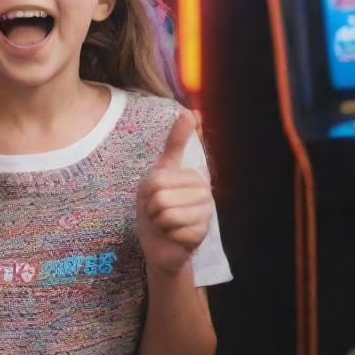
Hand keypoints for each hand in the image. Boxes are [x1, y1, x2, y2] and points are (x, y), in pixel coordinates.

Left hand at [137, 111, 213, 276]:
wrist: (158, 244)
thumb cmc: (155, 207)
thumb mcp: (157, 173)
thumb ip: (175, 142)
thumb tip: (191, 111)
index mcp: (192, 174)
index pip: (162, 172)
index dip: (149, 187)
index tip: (167, 170)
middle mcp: (204, 190)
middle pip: (160, 192)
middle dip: (151, 205)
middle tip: (158, 211)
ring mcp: (205, 212)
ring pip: (166, 211)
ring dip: (157, 220)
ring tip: (164, 223)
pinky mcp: (202, 233)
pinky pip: (172, 228)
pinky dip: (166, 234)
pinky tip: (173, 236)